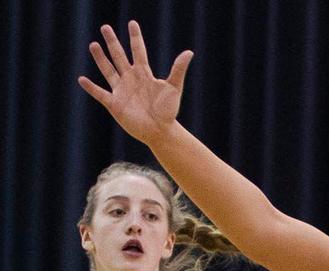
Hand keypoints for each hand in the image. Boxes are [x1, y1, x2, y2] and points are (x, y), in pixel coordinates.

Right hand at [78, 20, 192, 145]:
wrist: (160, 130)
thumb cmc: (168, 110)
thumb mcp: (174, 87)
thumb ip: (178, 69)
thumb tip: (189, 52)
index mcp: (144, 74)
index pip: (138, 51)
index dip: (135, 37)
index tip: (132, 23)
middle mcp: (131, 79)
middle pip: (119, 56)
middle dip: (112, 42)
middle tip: (105, 27)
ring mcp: (121, 91)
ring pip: (108, 70)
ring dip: (100, 58)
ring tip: (93, 44)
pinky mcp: (114, 104)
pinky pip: (100, 93)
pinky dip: (91, 87)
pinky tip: (82, 79)